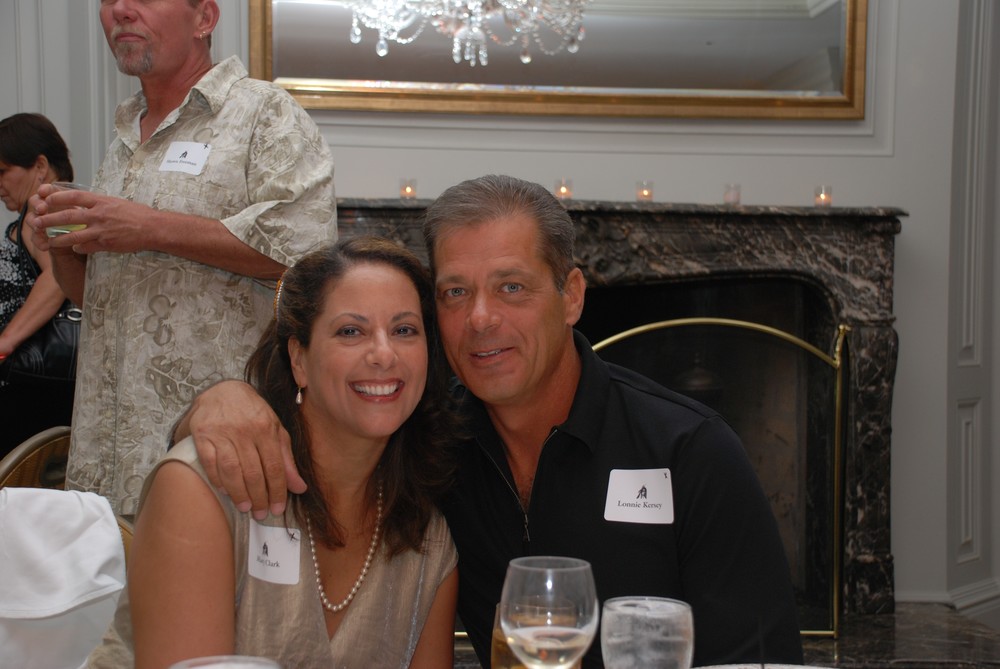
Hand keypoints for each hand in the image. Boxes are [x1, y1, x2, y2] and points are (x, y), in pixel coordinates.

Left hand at [28, 184, 149, 254]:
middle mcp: (99, 214)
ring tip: (48, 240)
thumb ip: (100, 203)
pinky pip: (87, 247)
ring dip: (58, 238)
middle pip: (68, 216)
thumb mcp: (116, 202)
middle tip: (36, 222)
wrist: (152, 228)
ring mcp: (102, 230)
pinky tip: (74, 248)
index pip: (74, 197)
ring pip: (73, 235)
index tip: (46, 199)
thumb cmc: (137, 214)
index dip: (58, 197)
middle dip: (49, 219)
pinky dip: (78, 248)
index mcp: (101, 201)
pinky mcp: (106, 244)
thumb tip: (85, 203)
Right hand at [183, 380, 305, 518]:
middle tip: (260, 514)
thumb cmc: (253, 414)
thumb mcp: (275, 430)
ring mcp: (222, 432)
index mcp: (267, 428)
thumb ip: (287, 459)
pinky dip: (217, 479)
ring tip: (245, 507)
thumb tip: (300, 487)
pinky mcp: (202, 434)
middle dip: (259, 497)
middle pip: (253, 471)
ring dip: (239, 493)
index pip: (275, 466)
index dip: (278, 491)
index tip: (278, 509)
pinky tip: (224, 491)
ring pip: (232, 469)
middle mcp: (245, 430)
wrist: (223, 391)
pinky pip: (210, 462)